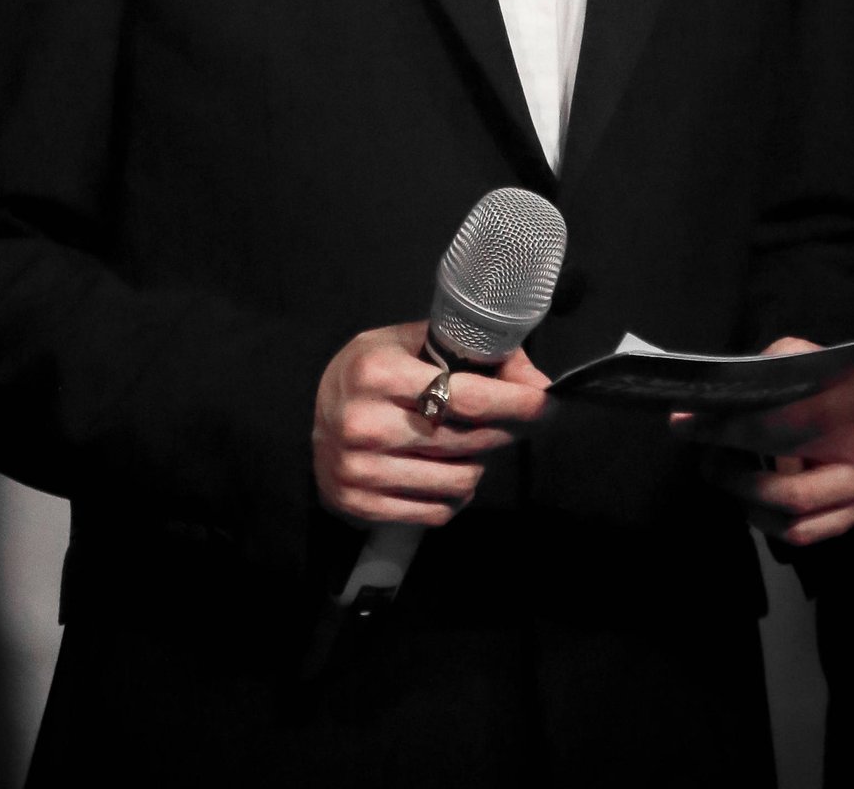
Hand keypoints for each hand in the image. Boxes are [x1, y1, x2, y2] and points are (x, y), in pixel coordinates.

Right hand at [313, 319, 549, 527]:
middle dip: (506, 429)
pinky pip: (436, 511)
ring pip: (458, 482)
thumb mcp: (410, 342)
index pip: (465, 395)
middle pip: (467, 440)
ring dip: (481, 464)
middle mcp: (366, 424)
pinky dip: (457, 496)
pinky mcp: (361, 504)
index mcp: (378, 374)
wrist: (308, 412)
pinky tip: (452, 473)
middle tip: (522, 421)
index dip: (514, 402)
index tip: (546, 403)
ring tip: (478, 446)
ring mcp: (361, 470)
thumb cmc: (370, 370)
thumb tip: (536, 381)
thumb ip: (470, 353)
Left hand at [669, 336, 853, 547]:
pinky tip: (749, 499)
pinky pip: (802, 533)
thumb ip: (758, 374)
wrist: (848, 404)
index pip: (786, 414)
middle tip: (703, 455)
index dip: (732, 424)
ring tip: (723, 472)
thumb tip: (704, 402)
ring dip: (744, 493)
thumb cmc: (813, 378)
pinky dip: (765, 521)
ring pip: (792, 504)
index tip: (686, 422)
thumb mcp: (792, 356)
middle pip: (787, 454)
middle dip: (731, 460)